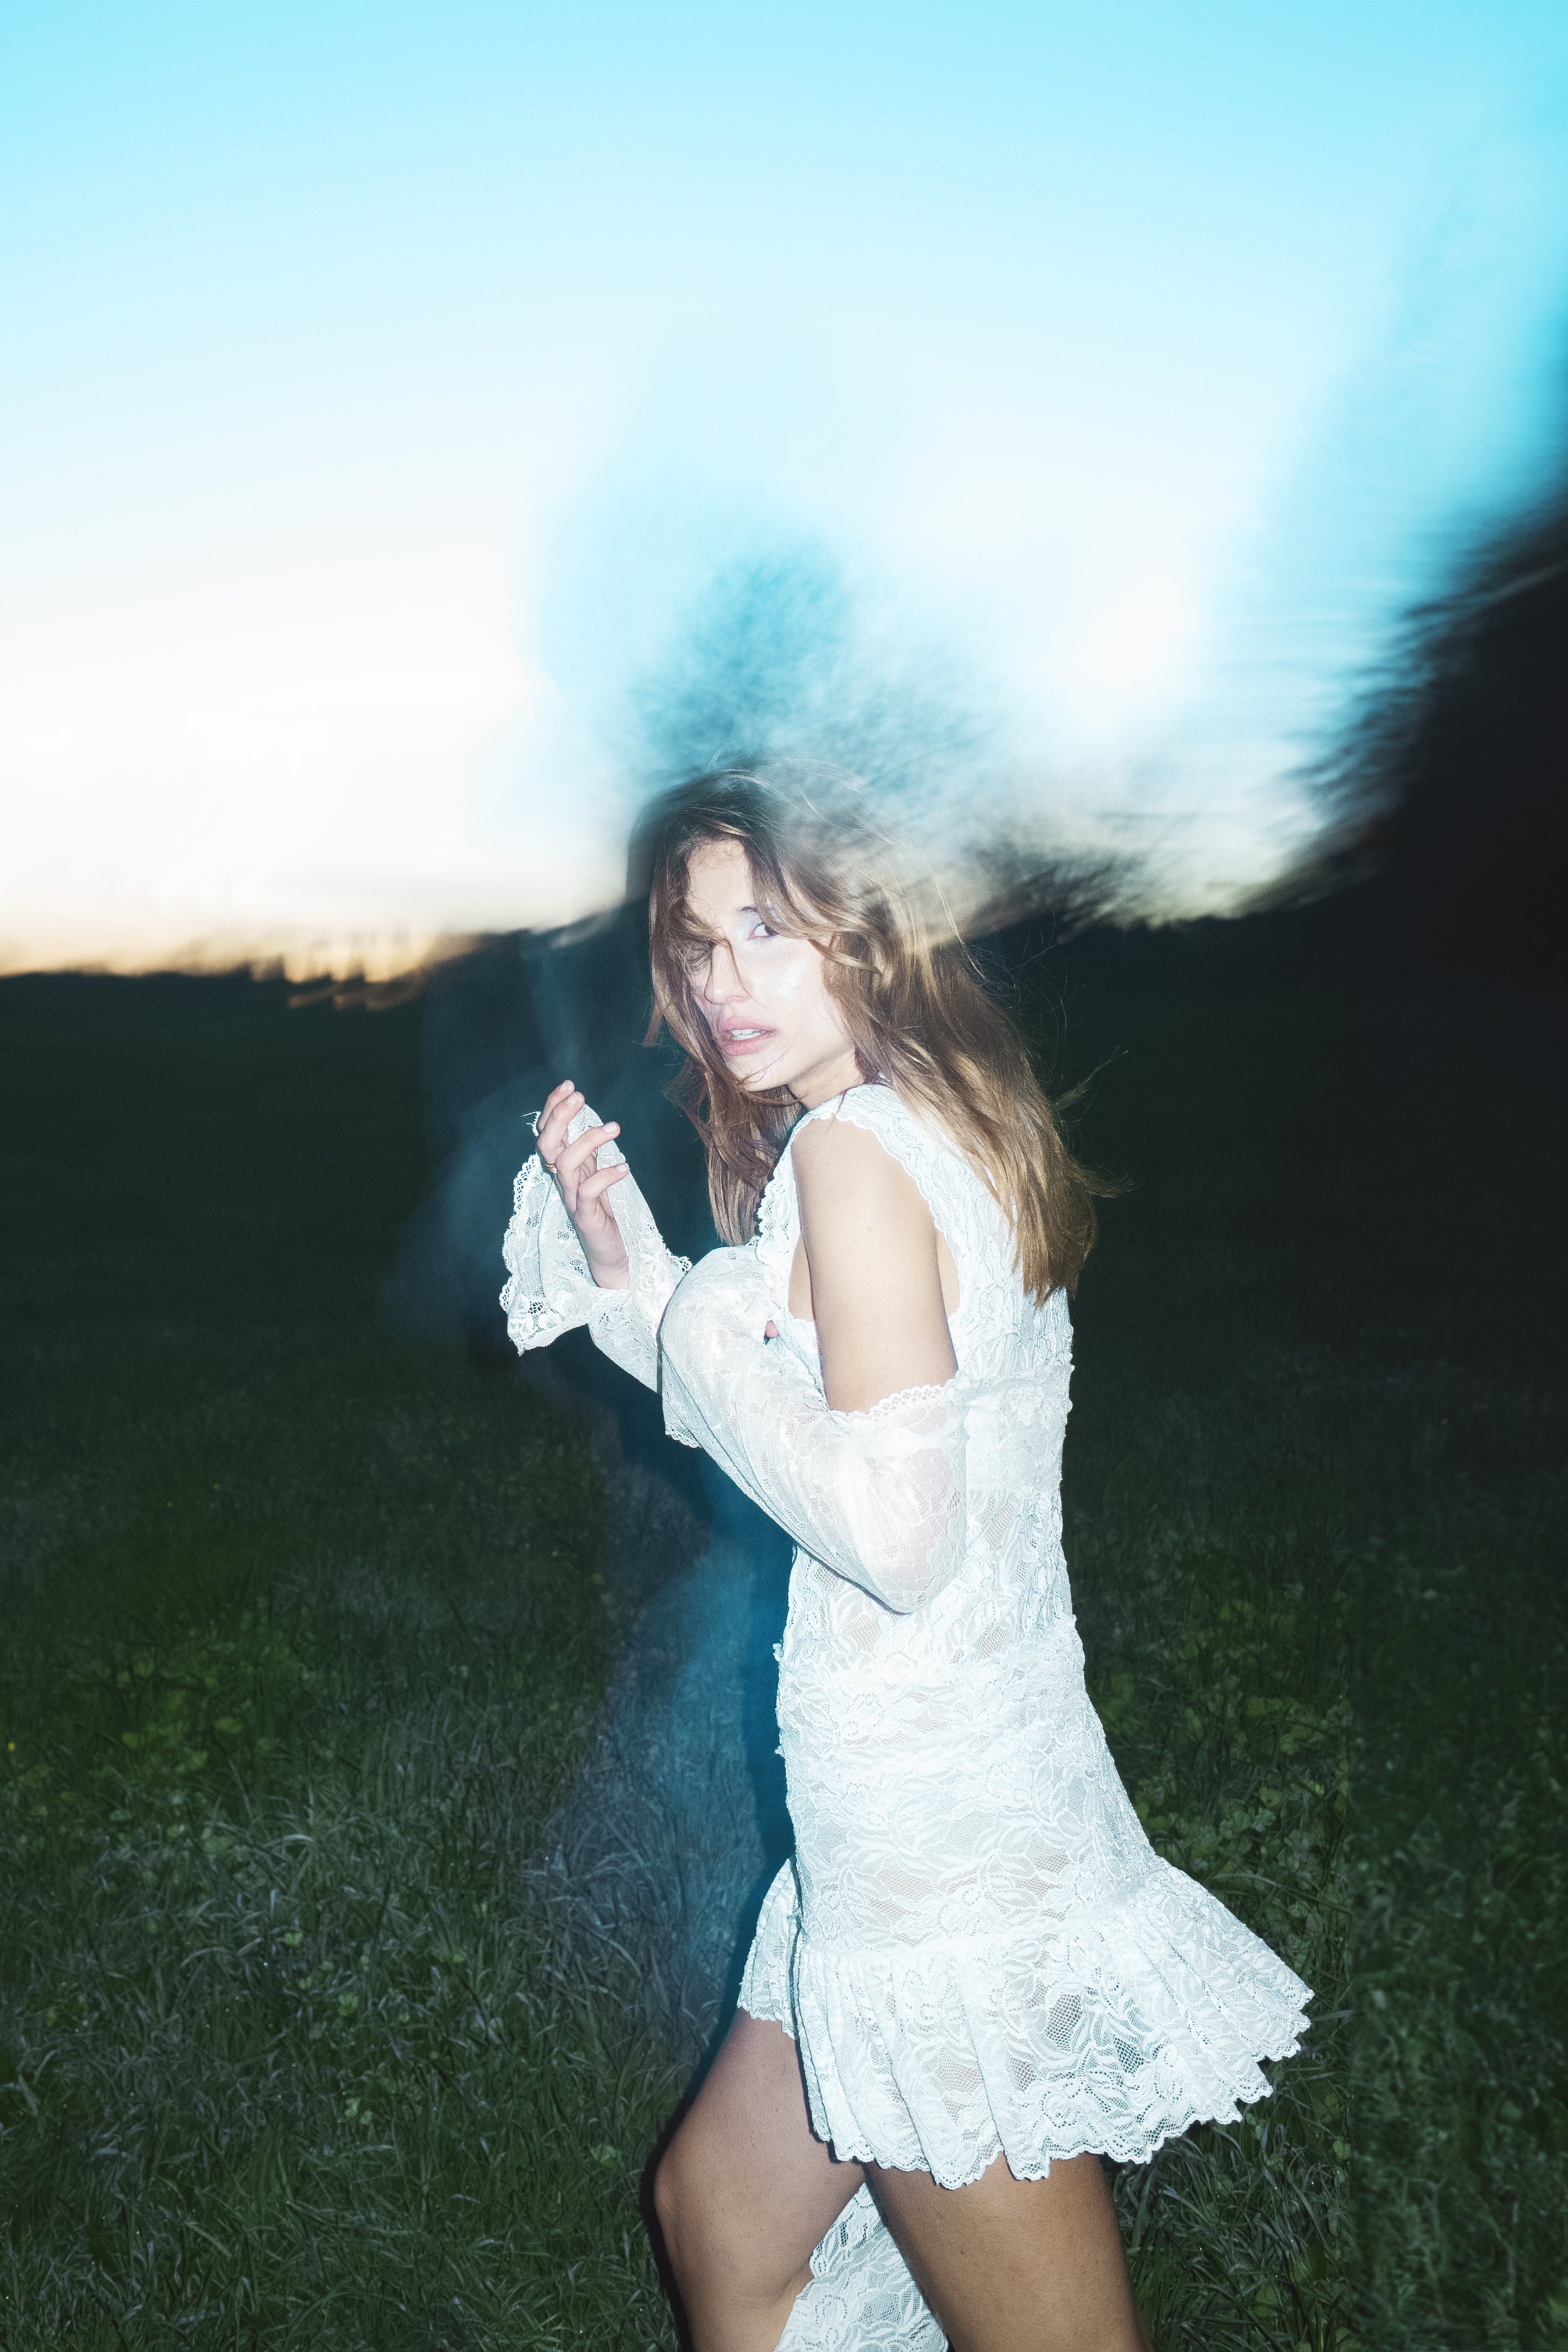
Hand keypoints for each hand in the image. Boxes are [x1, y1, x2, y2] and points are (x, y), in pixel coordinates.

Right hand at [535, 1080, 630, 1288]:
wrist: (611, 1252)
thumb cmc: (604, 1209)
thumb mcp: (594, 1172)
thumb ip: (589, 1149)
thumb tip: (594, 1119)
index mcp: (563, 1166)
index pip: (546, 1132)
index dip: (553, 1107)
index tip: (570, 1086)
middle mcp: (562, 1180)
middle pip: (546, 1144)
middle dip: (560, 1116)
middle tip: (581, 1096)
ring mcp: (572, 1199)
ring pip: (565, 1164)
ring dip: (588, 1141)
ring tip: (615, 1128)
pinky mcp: (586, 1217)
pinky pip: (589, 1192)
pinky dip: (606, 1175)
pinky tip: (624, 1168)